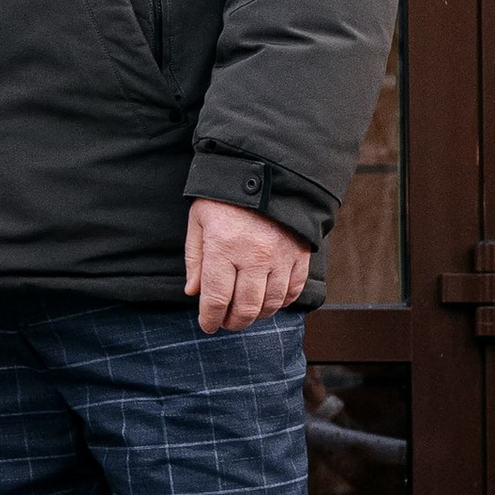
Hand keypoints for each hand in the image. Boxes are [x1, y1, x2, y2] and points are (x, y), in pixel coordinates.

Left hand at [184, 196, 309, 334]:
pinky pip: (293, 290)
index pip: (217, 298)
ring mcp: (281, 256)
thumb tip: (194, 292)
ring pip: (270, 304)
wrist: (266, 170)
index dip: (210, 318)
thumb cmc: (224, 196)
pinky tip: (269, 301)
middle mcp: (255, 256)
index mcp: (224, 247)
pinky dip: (280, 302)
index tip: (207, 324)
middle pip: (246, 307)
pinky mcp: (300, 254)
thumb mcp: (199, 221)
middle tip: (226, 323)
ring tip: (245, 313)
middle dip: (233, 322)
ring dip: (256, 315)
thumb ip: (195, 259)